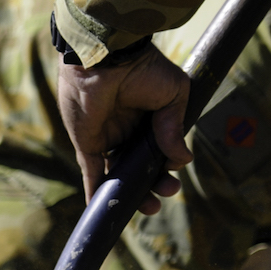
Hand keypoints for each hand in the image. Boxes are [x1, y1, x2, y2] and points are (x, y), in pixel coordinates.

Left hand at [57, 43, 193, 213]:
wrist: (108, 59)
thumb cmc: (143, 68)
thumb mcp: (173, 94)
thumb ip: (174, 126)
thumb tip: (183, 159)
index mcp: (150, 119)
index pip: (160, 151)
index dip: (168, 165)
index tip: (174, 170)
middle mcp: (129, 132)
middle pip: (141, 167)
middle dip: (154, 185)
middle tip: (166, 193)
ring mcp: (108, 140)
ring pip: (120, 175)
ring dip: (132, 193)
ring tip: (149, 207)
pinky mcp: (87, 146)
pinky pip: (92, 174)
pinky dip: (96, 193)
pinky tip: (105, 210)